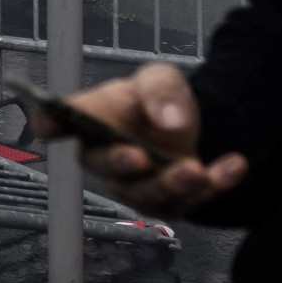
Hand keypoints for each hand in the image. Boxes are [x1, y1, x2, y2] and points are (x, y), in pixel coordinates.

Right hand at [25, 62, 247, 216]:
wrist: (188, 126)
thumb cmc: (156, 101)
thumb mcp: (160, 79)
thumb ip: (161, 92)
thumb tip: (169, 120)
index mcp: (92, 120)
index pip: (59, 122)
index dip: (50, 124)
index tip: (46, 124)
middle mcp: (107, 159)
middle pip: (106, 168)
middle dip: (121, 166)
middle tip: (138, 157)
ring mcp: (137, 187)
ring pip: (149, 194)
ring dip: (172, 184)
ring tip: (196, 169)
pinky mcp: (172, 202)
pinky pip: (192, 200)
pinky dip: (217, 183)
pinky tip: (234, 164)